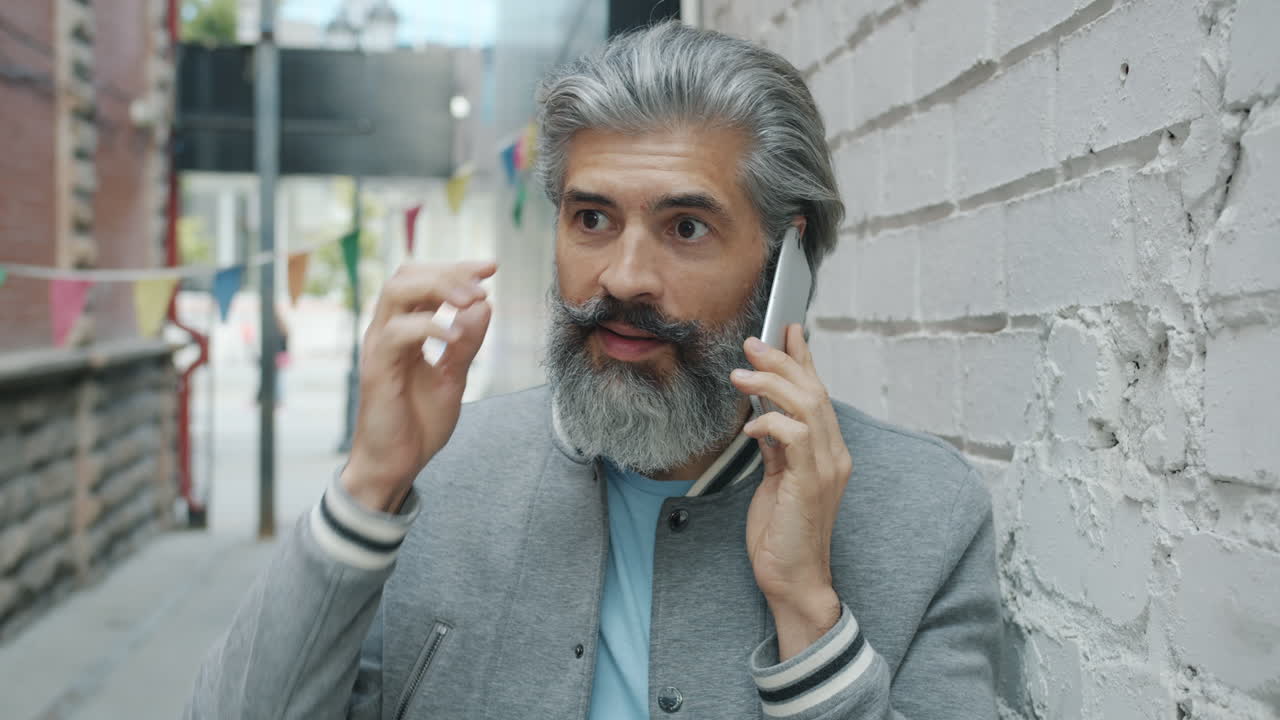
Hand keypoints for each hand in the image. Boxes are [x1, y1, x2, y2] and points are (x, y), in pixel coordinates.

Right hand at [342, 260, 495, 511]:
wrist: (396, 465)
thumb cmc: (419, 423)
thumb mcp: (454, 377)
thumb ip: (467, 343)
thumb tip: (483, 304)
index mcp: (405, 330)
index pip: (423, 281)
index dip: (456, 269)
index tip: (490, 267)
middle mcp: (387, 332)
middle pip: (405, 276)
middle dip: (447, 272)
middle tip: (482, 283)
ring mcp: (378, 347)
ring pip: (395, 293)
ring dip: (437, 288)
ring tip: (470, 299)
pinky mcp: (376, 369)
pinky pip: (397, 333)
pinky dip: (428, 325)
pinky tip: (455, 333)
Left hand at [730, 324, 851, 658]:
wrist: (792, 579)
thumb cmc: (781, 535)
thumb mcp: (776, 481)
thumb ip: (776, 448)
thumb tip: (762, 417)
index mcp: (828, 452)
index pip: (818, 394)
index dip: (804, 359)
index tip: (787, 330)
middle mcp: (834, 455)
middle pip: (814, 391)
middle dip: (783, 361)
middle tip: (752, 344)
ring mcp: (826, 468)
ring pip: (808, 405)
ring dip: (771, 384)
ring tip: (740, 375)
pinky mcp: (810, 483)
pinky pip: (795, 435)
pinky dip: (770, 422)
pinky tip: (750, 426)